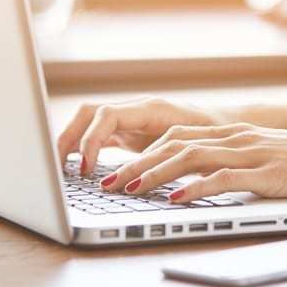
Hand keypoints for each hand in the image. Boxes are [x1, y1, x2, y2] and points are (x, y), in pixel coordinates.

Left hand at [57, 96, 286, 175]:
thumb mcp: (268, 159)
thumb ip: (236, 165)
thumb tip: (203, 184)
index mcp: (234, 133)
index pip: (177, 135)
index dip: (143, 150)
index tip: (117, 167)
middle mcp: (237, 136)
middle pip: (174, 142)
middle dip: (137, 161)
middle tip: (109, 181)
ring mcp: (252, 152)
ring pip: (190, 155)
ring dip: (155, 172)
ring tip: (129, 189)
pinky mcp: (267, 172)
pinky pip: (222, 177)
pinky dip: (194, 187)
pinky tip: (175, 200)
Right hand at [57, 97, 226, 174]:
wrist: (228, 126)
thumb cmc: (216, 135)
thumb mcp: (194, 146)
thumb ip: (169, 156)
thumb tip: (138, 177)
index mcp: (150, 108)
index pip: (106, 115)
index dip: (90, 141)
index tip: (85, 168)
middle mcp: (136, 110)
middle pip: (88, 113)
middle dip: (68, 138)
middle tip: (58, 169)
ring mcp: (131, 120)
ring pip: (89, 122)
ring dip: (71, 142)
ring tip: (60, 170)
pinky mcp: (130, 133)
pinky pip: (99, 135)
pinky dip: (84, 149)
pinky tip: (77, 169)